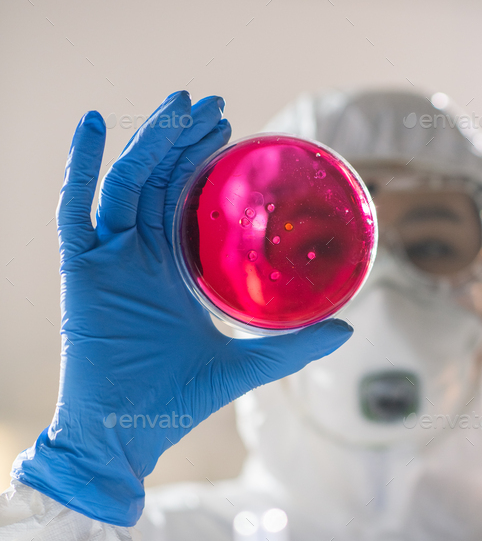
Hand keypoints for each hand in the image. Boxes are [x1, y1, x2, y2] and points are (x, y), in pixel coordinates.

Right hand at [12, 91, 352, 525]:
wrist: (127, 435)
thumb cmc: (176, 402)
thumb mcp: (244, 365)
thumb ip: (291, 346)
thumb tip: (348, 329)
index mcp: (172, 273)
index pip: (184, 202)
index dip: (200, 163)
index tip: (229, 131)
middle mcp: (139, 259)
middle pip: (158, 183)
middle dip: (182, 140)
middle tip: (214, 107)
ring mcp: (109, 262)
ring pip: (126, 185)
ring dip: (150, 142)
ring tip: (180, 105)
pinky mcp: (81, 273)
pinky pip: (75, 211)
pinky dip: (82, 167)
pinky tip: (95, 126)